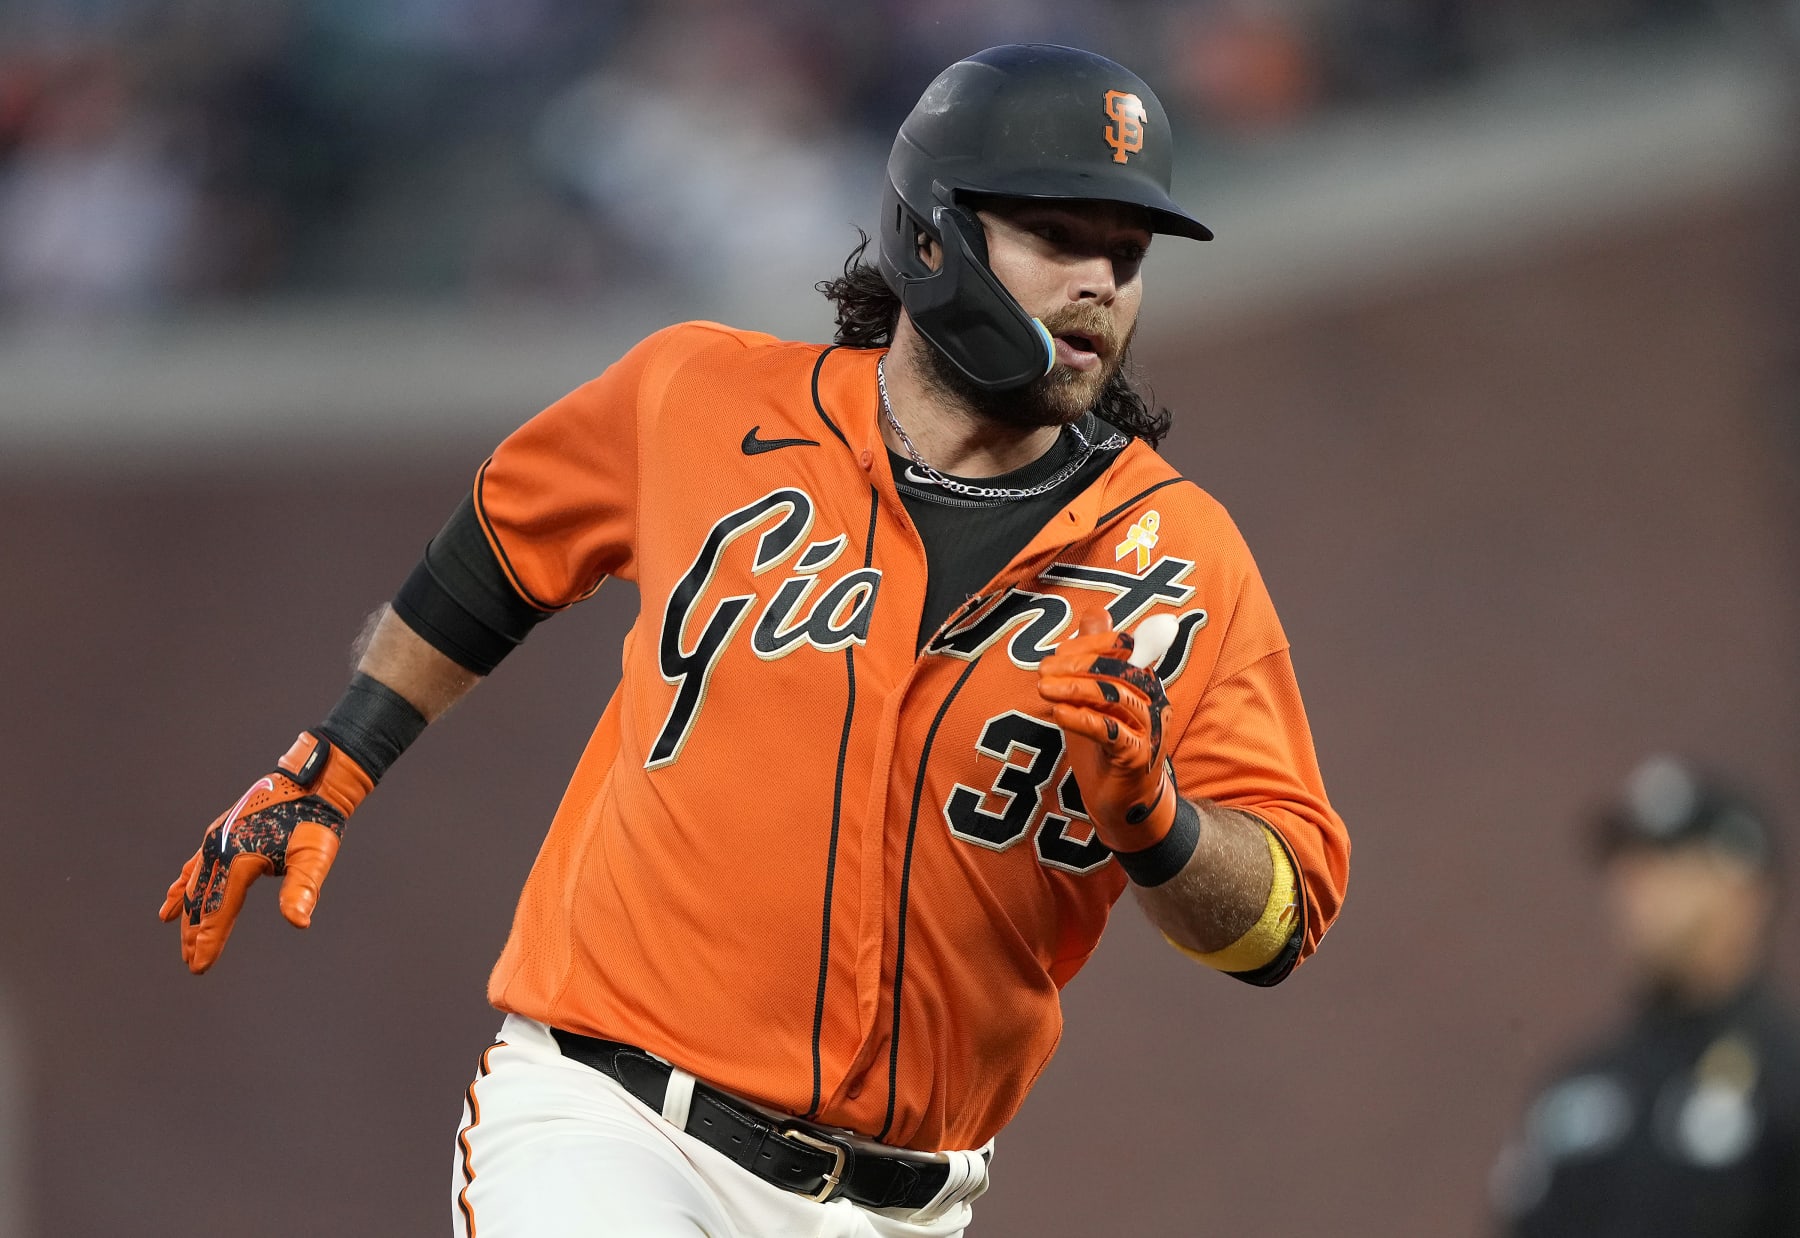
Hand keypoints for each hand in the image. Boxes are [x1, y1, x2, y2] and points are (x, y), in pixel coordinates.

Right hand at [159, 731, 372, 973]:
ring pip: (196, 885)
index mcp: (240, 859)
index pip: (219, 910)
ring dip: (189, 914)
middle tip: (192, 963)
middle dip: (195, 934)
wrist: (312, 782)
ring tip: (184, 940)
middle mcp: (220, 849)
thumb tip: (299, 922)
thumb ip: (302, 890)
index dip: (209, 941)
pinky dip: (184, 885)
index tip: (199, 968)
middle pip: (202, 901)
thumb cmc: (316, 821)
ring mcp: (217, 840)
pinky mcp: (221, 833)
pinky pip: (196, 865)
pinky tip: (172, 898)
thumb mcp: (314, 856)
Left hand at [1036, 613, 1175, 852]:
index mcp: (1144, 681)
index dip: (1088, 645)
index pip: (1122, 647)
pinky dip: (1081, 719)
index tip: (1055, 654)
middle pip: (1118, 669)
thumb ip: (1096, 655)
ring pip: (1113, 697)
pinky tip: (1058, 715)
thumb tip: (1096, 612)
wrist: (1123, 802)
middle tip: (1043, 670)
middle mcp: (1153, 701)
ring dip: (1074, 689)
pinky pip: (1109, 731)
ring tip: (1044, 690)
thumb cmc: (1108, 746)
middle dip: (1077, 665)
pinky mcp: (1136, 757)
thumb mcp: (1097, 696)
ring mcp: (1148, 729)